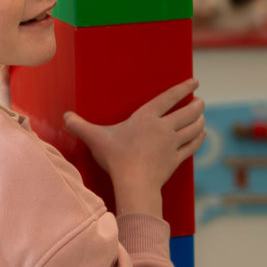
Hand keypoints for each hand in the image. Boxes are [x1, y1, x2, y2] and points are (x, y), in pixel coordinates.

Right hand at [63, 79, 205, 216]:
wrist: (133, 183)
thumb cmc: (115, 158)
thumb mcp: (95, 139)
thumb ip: (80, 126)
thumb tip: (65, 117)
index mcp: (147, 118)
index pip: (169, 98)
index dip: (183, 88)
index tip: (195, 82)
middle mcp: (164, 128)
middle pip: (187, 112)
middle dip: (196, 105)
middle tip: (201, 101)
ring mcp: (172, 144)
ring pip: (193, 128)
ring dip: (200, 120)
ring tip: (202, 115)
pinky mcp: (176, 160)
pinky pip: (192, 146)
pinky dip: (198, 139)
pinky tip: (201, 134)